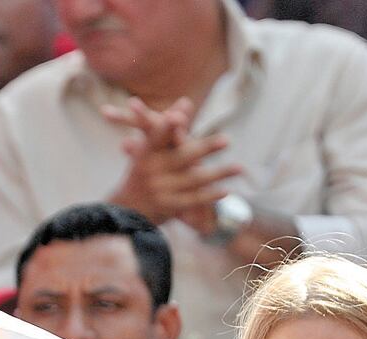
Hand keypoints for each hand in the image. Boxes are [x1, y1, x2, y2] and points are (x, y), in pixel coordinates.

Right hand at [103, 97, 241, 225]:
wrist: (127, 210)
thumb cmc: (143, 172)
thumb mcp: (149, 149)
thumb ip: (169, 126)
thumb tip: (186, 100)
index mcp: (146, 154)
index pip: (157, 138)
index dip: (166, 128)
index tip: (178, 118)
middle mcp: (152, 171)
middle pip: (183, 158)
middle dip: (205, 149)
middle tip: (227, 140)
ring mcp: (161, 190)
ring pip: (194, 179)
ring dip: (218, 173)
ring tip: (239, 168)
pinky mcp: (169, 206)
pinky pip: (193, 199)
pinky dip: (210, 195)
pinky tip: (226, 190)